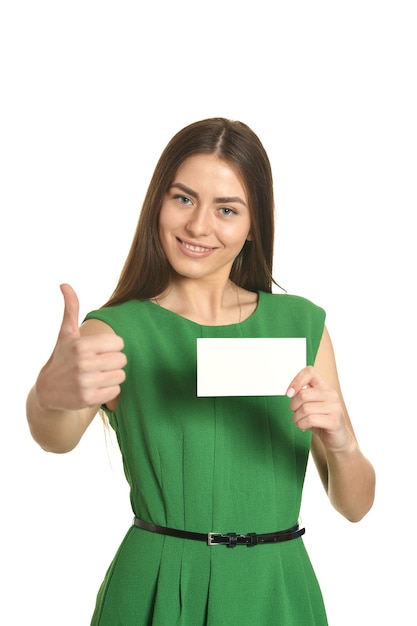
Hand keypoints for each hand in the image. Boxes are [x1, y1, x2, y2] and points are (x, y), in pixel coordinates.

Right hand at [36, 284, 126, 410]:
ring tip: (98, 375)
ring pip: (121, 375)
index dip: (111, 347)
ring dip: (113, 376)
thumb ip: (70, 308)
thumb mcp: (66, 333)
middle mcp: (82, 364)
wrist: (48, 391)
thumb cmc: (62, 357)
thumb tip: (64, 284)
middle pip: (122, 360)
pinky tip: (96, 387)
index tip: (99, 350)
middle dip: (113, 362)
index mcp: (81, 345)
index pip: (119, 343)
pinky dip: (109, 390)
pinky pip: (116, 391)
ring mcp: (85, 382)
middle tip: (99, 364)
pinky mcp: (88, 399)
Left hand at [286, 366, 353, 452]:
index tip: (290, 393)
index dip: (296, 380)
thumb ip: (302, 396)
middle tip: (295, 412)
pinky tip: (304, 427)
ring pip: (305, 409)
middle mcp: (331, 395)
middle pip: (303, 394)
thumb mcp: (311, 405)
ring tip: (299, 421)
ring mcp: (334, 408)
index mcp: (324, 387)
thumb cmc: (321, 419)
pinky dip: (301, 424)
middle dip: (293, 406)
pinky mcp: (334, 421)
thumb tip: (290, 392)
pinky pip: (310, 420)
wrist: (337, 438)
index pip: (310, 372)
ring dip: (296, 418)